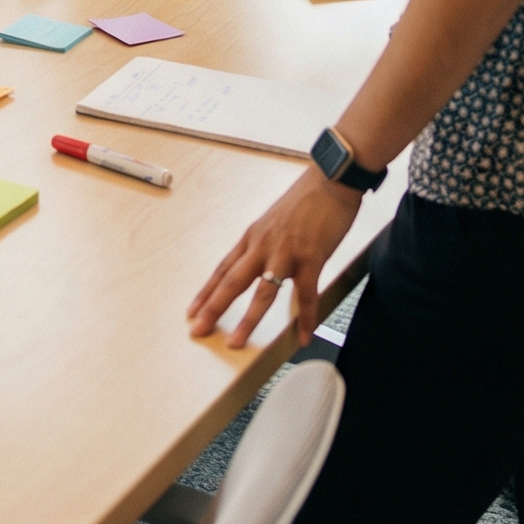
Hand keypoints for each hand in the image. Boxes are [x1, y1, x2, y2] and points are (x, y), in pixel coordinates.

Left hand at [188, 168, 361, 346]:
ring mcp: (286, 252)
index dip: (206, 291)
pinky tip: (303, 335)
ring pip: (262, 292)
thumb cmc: (305, 200)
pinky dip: (305, 318)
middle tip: (197, 330)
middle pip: (232, 282)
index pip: (223, 269)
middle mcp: (262, 245)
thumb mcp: (274, 221)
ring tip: (235, 343)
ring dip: (248, 320)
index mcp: (252, 237)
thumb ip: (265, 244)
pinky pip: (306, 294)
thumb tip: (262, 263)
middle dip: (213, 308)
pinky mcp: (310, 257)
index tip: (193, 310)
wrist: (330, 180)